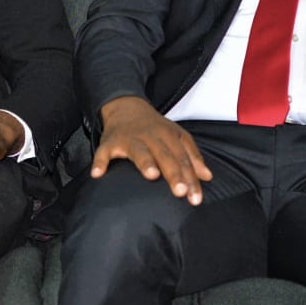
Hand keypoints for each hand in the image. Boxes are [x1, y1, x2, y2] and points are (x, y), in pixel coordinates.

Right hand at [92, 95, 211, 204]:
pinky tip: (98, 173)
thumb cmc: (154, 127)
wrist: (125, 106)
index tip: (195, 197)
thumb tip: (207, 177)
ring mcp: (129, 138)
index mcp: (168, 135)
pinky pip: (103, 152)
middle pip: (165, 155)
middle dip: (173, 172)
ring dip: (145, 161)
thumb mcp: (176, 136)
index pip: (182, 158)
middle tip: (180, 191)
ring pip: (138, 150)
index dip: (190, 178)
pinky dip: (100, 161)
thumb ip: (192, 156)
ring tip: (151, 175)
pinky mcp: (109, 142)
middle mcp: (150, 136)